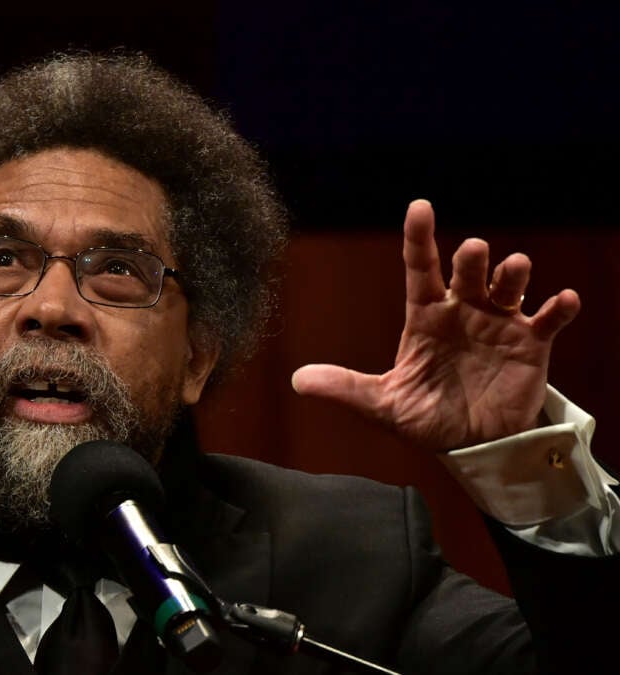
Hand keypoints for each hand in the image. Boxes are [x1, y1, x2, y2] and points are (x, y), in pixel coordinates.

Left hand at [291, 200, 580, 451]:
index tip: (420, 206)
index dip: (419, 236)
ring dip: (512, 273)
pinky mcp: (530, 345)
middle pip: (468, 269)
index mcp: (425, 316)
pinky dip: (558, 307)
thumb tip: (298, 380)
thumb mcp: (383, 405)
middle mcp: (462, 311)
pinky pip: (548, 319)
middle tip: (474, 252)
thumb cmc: (426, 418)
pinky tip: (563, 301)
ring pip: (508, 283)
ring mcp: (498, 323)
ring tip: (514, 270)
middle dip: (473, 257)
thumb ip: (346, 389)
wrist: (471, 447)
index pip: (420, 267)